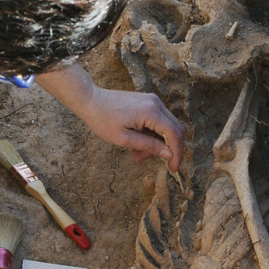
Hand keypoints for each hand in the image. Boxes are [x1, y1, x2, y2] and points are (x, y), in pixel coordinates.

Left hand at [36, 64, 184, 171]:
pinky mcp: (148, 102)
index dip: (177, 153)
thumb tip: (168, 154)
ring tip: (137, 154)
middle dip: (168, 149)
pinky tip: (137, 143)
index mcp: (151, 112)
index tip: (174, 168)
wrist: (91, 100)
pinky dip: (152, 134)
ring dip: (157, 143)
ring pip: (167, 126)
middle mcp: (156, 103)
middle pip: (175, 129)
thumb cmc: (103, 120)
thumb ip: (148, 146)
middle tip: (152, 161)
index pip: (174, 134)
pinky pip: (158, 121)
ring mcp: (153, 101)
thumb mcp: (124, 139)